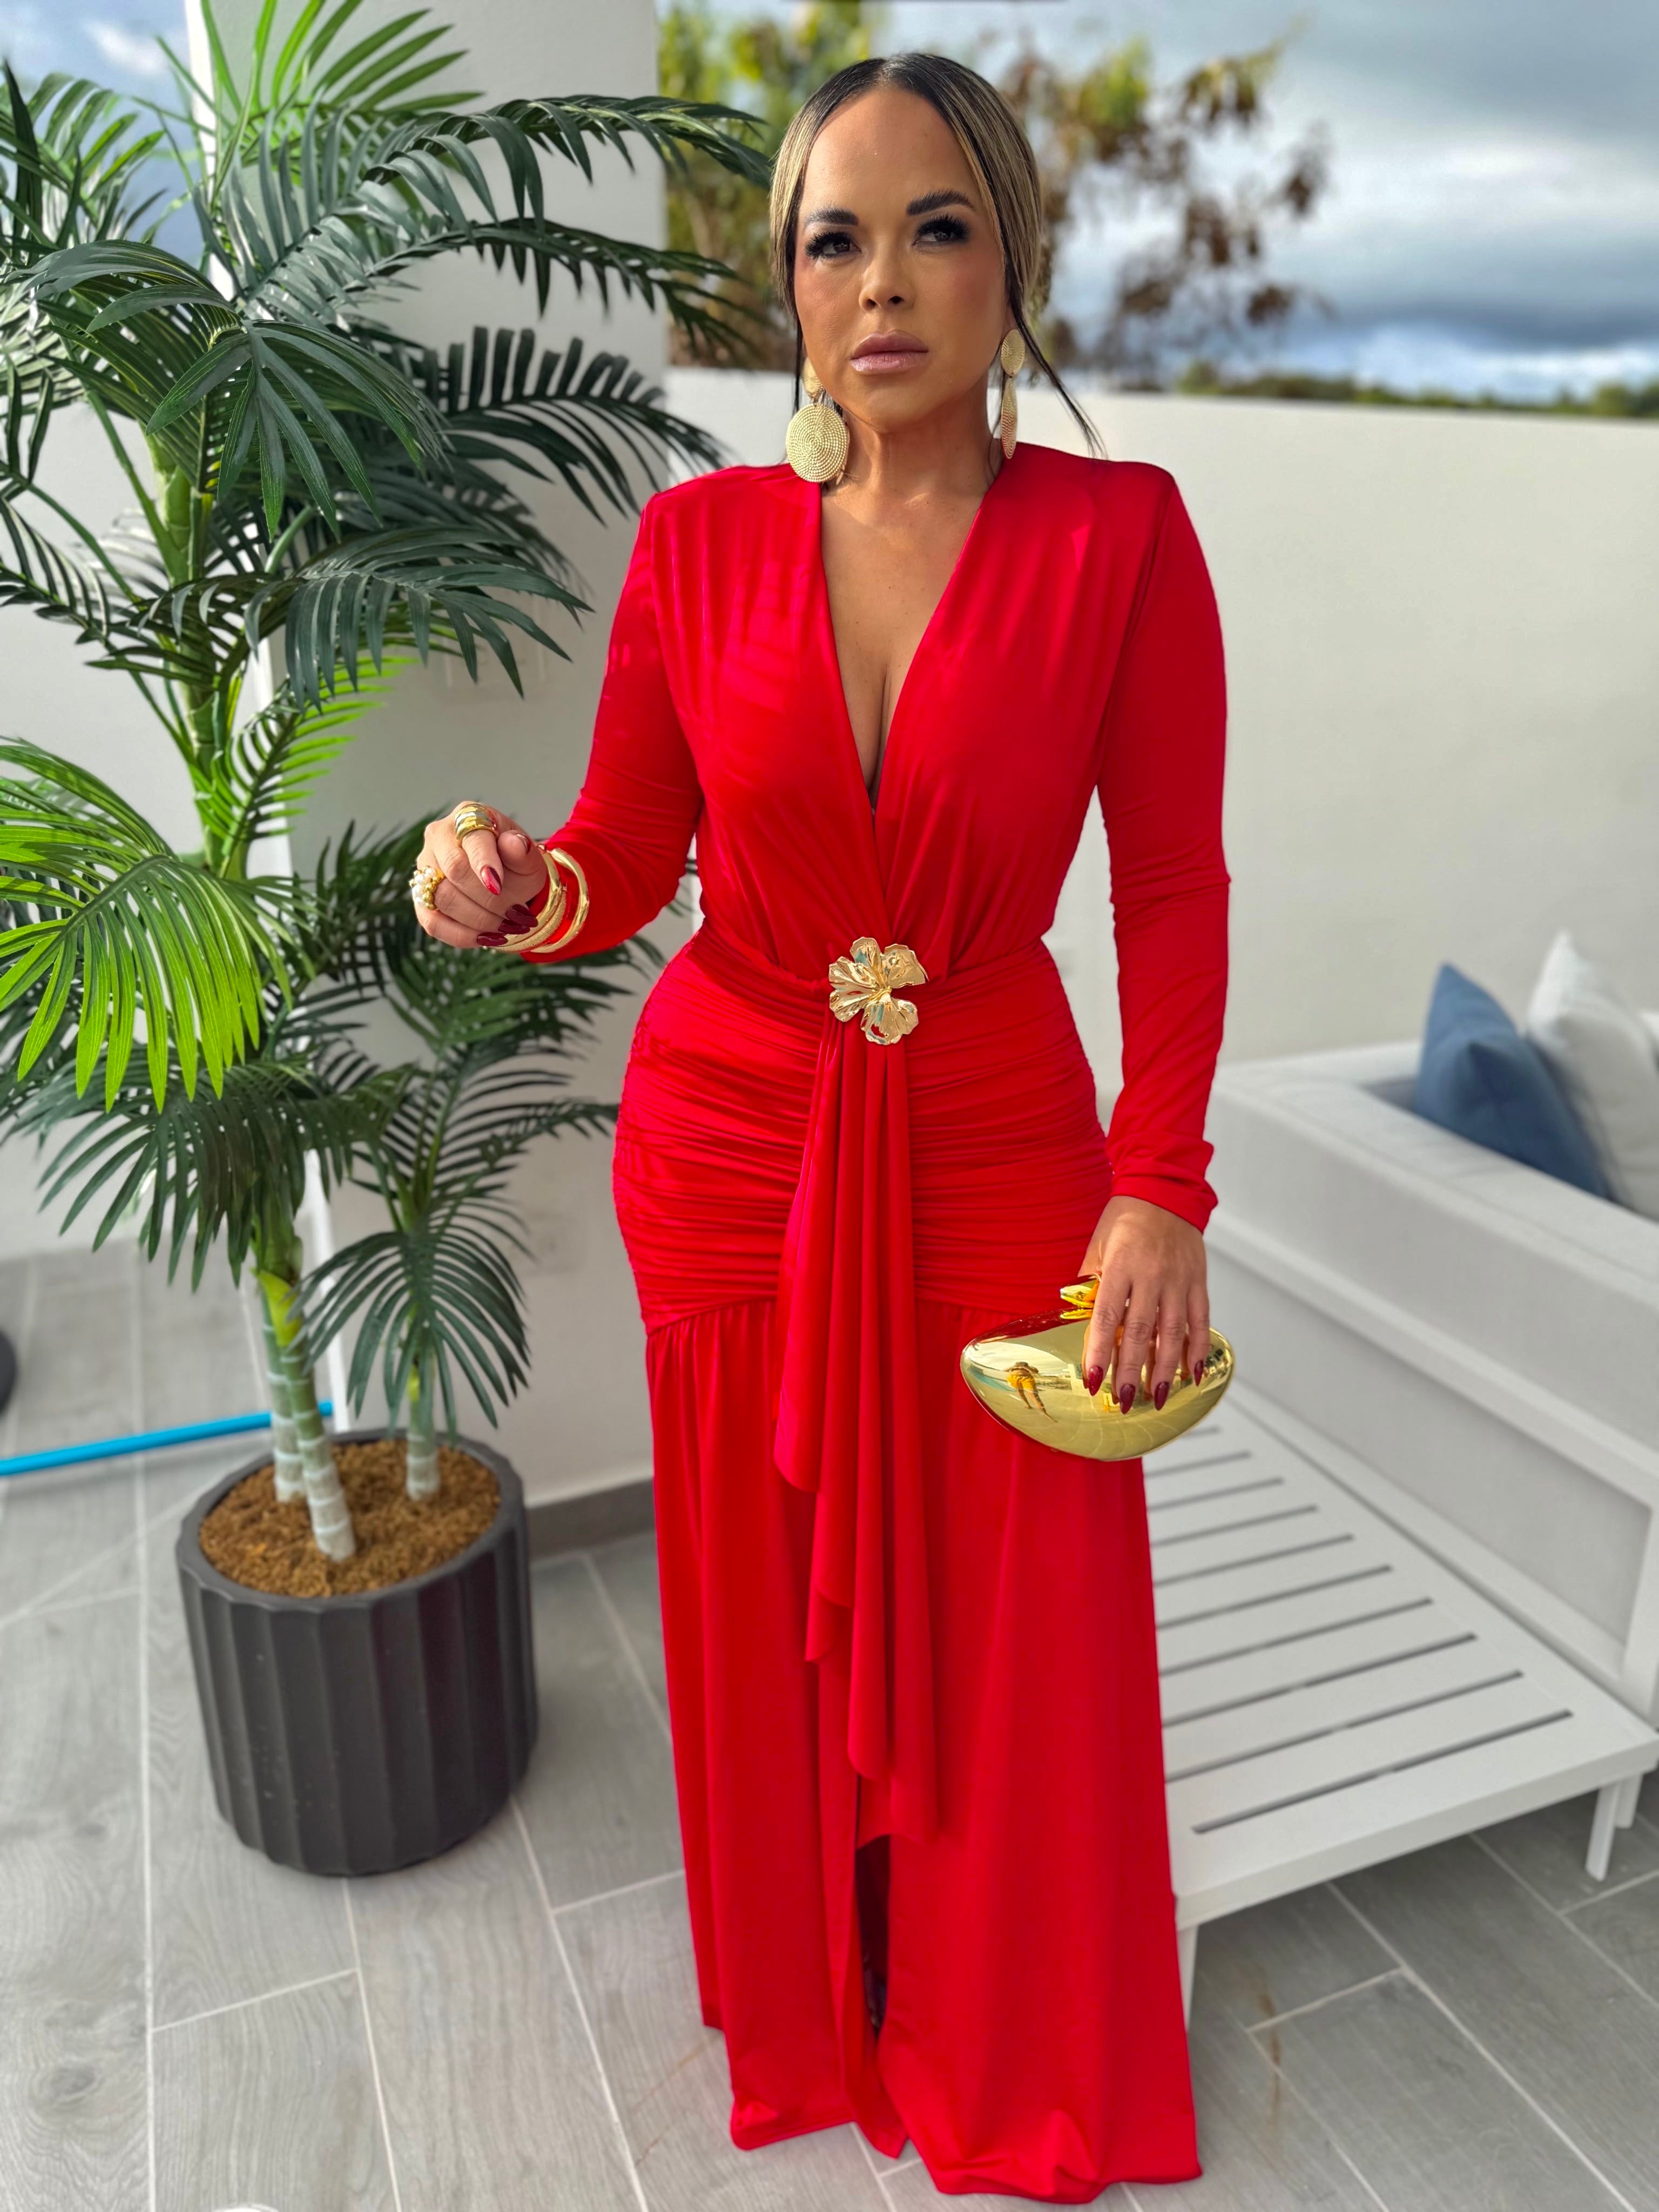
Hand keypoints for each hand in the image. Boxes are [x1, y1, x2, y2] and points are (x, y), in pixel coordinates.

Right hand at [413, 802, 550, 948]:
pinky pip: (432, 922)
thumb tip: (514, 844)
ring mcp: (425, 867)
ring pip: (442, 898)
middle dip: (490, 900)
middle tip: (516, 915)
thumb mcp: (529, 857)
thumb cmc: (516, 863)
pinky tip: (485, 937)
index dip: (484, 864)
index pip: (472, 840)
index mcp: (468, 816)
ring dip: (479, 919)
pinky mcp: (420, 898)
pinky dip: (462, 935)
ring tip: (506, 926)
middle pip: (455, 870)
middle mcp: (439, 837)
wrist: (507, 879)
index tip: (498, 888)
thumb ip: (523, 852)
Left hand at [1077, 1194, 1209, 1413]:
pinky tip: (1192, 1373)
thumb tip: (1080, 1318)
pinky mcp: (1198, 1281)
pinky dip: (1197, 1348)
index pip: (1108, 1317)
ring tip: (1156, 1397)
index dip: (1101, 1351)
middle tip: (1123, 1400)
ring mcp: (1179, 1279)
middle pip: (1141, 1331)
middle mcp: (1152, 1275)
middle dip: (1131, 1371)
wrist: (1163, 1190)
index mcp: (1121, 1265)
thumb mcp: (1098, 1246)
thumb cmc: (1125, 1218)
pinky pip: (1201, 1320)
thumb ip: (1091, 1283)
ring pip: (1173, 1332)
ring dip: (1165, 1369)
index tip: (1094, 1380)